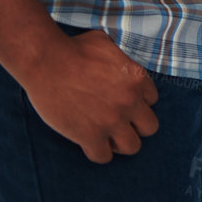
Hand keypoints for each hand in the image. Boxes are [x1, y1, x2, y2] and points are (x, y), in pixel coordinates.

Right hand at [22, 29, 158, 163]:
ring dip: (121, 143)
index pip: (152, 101)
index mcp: (137, 80)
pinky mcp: (90, 136)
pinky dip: (98, 153)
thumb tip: (117, 58)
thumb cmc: (74, 48)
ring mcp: (112, 121)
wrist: (48, 62)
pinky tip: (89, 143)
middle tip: (120, 123)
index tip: (124, 103)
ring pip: (132, 147)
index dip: (138, 103)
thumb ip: (120, 57)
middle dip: (136, 126)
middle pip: (150, 127)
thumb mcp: (109, 44)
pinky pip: (103, 157)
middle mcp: (130, 102)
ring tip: (107, 137)